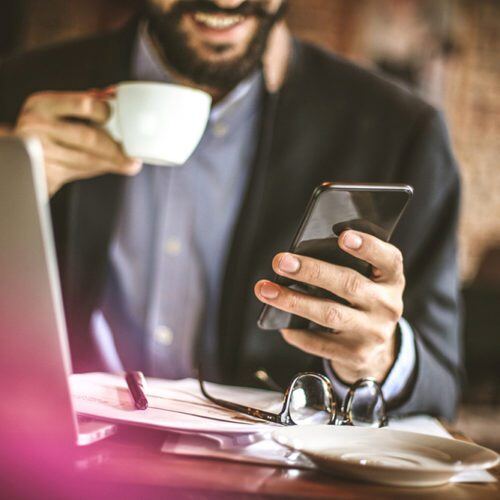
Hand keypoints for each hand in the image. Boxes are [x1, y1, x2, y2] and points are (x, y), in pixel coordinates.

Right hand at [15, 90, 140, 195]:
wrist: (17, 157)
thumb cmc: (46, 130)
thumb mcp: (56, 111)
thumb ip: (83, 105)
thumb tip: (114, 95)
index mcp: (44, 104)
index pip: (85, 104)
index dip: (105, 112)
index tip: (117, 119)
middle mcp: (38, 125)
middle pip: (89, 138)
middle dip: (115, 149)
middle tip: (133, 157)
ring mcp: (40, 151)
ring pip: (87, 159)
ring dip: (112, 163)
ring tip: (129, 164)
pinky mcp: (45, 173)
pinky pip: (79, 173)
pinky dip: (98, 169)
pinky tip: (109, 167)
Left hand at [255, 231, 404, 383]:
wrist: (377, 353)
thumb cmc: (363, 303)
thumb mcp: (369, 283)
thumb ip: (349, 267)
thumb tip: (298, 257)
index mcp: (391, 280)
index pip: (388, 259)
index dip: (368, 246)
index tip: (343, 236)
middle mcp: (387, 306)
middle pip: (349, 284)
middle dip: (311, 271)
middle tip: (281, 262)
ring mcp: (372, 333)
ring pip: (329, 314)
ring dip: (293, 301)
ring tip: (266, 290)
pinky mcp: (356, 355)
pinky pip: (320, 343)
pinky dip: (297, 333)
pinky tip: (281, 324)